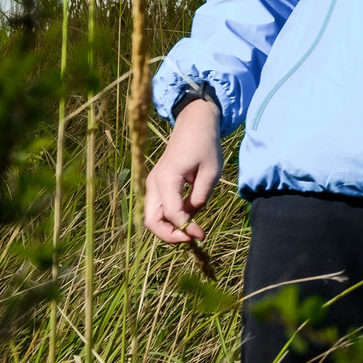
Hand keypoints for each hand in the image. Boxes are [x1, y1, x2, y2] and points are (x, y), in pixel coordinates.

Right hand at [142, 99, 222, 244]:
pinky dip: (168, 219)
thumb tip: (190, 217)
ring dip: (168, 229)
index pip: (172, 214)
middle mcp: (153, 183)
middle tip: (191, 238)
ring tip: (190, 229)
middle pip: (151, 221)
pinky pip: (157, 208)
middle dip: (169, 235)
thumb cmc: (205, 145)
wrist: (194, 124)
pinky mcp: (156, 185)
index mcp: (167, 178)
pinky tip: (186, 218)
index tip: (202, 235)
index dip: (186, 229)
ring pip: (151, 217)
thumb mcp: (211, 171)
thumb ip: (200, 197)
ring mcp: (152, 184)